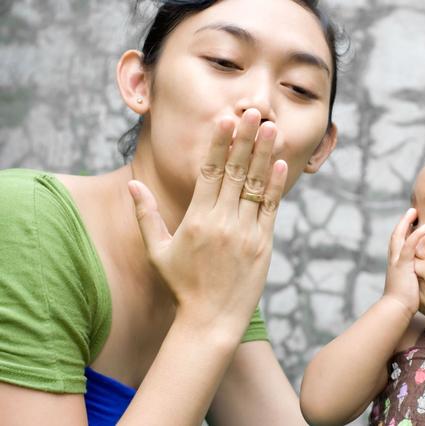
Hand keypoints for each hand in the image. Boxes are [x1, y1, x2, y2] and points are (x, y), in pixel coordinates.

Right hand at [128, 109, 287, 329]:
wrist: (211, 320)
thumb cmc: (182, 285)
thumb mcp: (157, 251)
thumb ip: (145, 215)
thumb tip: (133, 185)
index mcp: (196, 219)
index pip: (210, 172)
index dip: (219, 144)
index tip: (226, 120)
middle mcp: (223, 221)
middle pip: (237, 172)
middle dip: (246, 139)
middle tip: (255, 112)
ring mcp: (246, 232)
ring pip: (257, 186)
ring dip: (265, 155)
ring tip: (272, 128)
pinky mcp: (263, 244)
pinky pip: (271, 209)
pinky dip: (276, 186)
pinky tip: (281, 164)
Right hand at [383, 208, 424, 316]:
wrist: (396, 309)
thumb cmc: (404, 301)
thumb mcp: (410, 284)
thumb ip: (414, 275)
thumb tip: (422, 274)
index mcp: (395, 263)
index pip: (397, 242)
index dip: (403, 231)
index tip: (411, 221)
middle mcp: (394, 260)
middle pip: (396, 235)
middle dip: (403, 222)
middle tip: (412, 210)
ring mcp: (397, 262)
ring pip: (399, 237)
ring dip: (406, 223)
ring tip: (414, 212)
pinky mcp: (403, 266)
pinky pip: (409, 247)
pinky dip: (416, 236)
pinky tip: (424, 228)